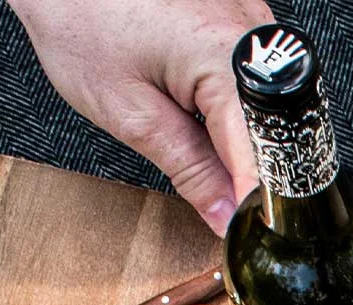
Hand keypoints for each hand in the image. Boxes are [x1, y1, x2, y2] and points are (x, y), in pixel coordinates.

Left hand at [7, 0, 273, 231]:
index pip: (264, 158)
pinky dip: (231, 102)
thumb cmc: (78, 18)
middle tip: (206, 185)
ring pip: (265, 107)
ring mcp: (251, 16)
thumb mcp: (131, 114)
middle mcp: (252, 31)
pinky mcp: (241, 11)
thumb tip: (228, 216)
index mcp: (227, 57)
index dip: (254, 204)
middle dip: (246, 169)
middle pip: (273, 132)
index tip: (243, 234)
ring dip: (240, 136)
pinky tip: (192, 96)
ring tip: (187, 126)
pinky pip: (252, 76)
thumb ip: (190, 170)